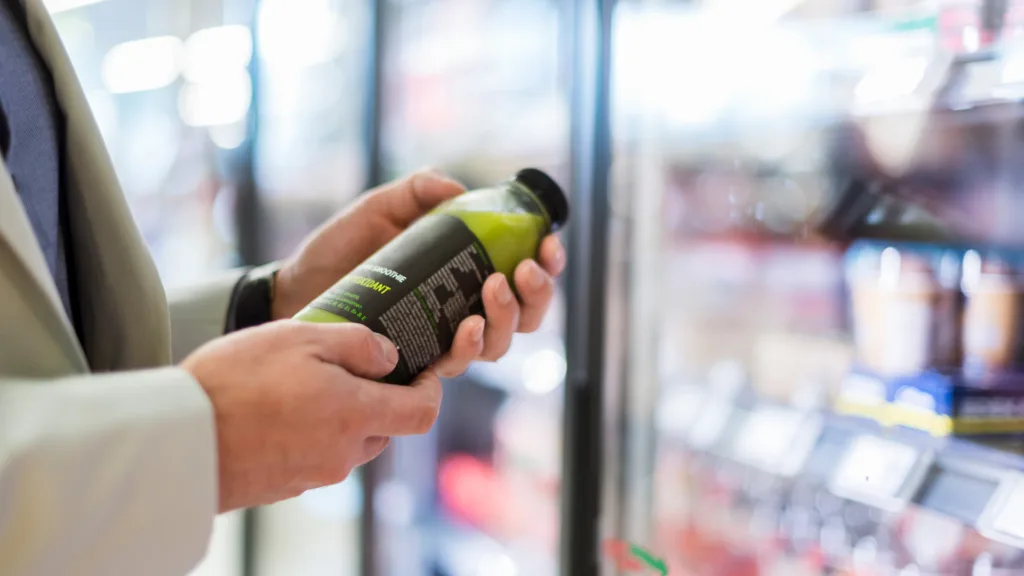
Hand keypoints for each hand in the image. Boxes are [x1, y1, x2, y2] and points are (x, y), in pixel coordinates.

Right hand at [182, 321, 440, 511]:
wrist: (177, 440)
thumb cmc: (235, 382)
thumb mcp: (299, 338)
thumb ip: (356, 344)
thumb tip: (390, 357)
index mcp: (354, 416)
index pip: (421, 414)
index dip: (430, 390)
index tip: (421, 370)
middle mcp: (342, 454)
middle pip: (384, 429)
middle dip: (378, 399)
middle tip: (346, 366)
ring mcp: (313, 476)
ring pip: (349, 443)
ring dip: (340, 416)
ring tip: (301, 383)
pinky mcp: (286, 487)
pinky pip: (315, 457)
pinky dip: (310, 434)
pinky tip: (277, 410)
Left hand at [272, 170, 566, 377]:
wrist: (296, 287)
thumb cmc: (340, 248)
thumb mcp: (380, 207)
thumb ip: (418, 191)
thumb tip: (459, 190)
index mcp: (465, 271)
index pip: (523, 273)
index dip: (548, 263)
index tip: (548, 245)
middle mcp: (462, 308)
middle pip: (525, 314)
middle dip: (537, 294)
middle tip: (523, 270)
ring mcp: (442, 338)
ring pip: (500, 342)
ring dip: (508, 316)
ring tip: (494, 287)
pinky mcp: (418, 361)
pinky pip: (457, 364)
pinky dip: (469, 347)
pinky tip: (468, 327)